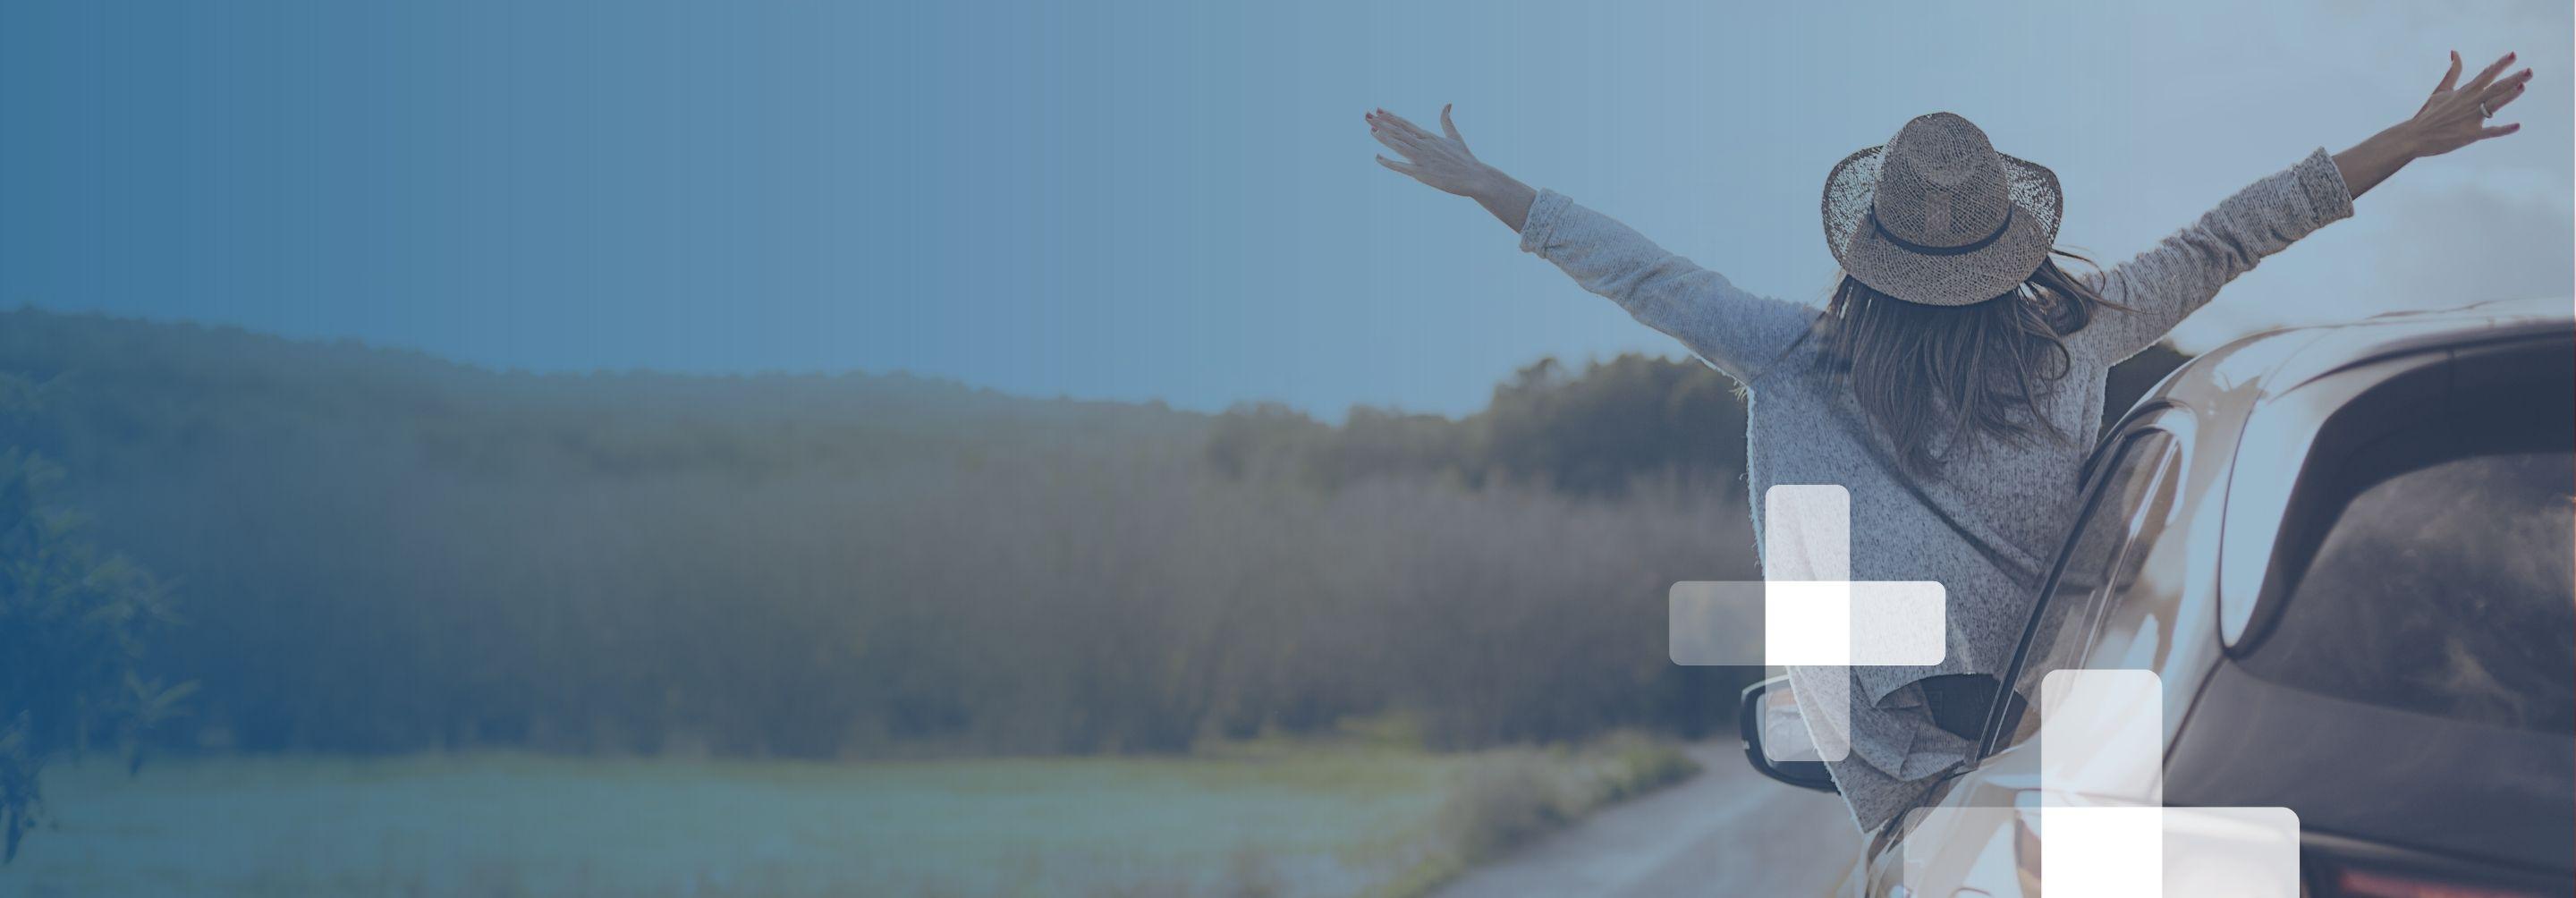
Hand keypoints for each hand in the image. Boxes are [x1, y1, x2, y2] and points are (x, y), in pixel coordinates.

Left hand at [1366, 105, 1536, 230]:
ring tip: (1370, 130)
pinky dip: (1389, 162)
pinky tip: (1377, 158)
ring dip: (1384, 137)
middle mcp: (1424, 145)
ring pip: (1399, 145)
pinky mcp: (1422, 173)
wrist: (1476, 177)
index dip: (1391, 117)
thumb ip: (1447, 121)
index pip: (1406, 124)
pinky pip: (1401, 167)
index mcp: (1430, 137)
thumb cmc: (1466, 159)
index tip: (1378, 110)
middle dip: (1382, 123)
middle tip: (1366, 116)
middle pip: (1399, 131)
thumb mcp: (1455, 137)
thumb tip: (1447, 103)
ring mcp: (1422, 158)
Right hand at [2333, 51, 2532, 198]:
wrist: (2413, 136)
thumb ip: (2452, 72)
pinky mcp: (2470, 135)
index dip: (2500, 65)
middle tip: (2530, 71)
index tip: (2513, 55)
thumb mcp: (2440, 91)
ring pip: (2494, 105)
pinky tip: (2517, 125)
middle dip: (2514, 78)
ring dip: (2509, 96)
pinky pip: (2490, 132)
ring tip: (2523, 87)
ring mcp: (2470, 119)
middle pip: (2495, 87)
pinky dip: (2504, 130)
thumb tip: (2456, 52)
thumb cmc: (2427, 114)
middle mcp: (2469, 103)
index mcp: (2464, 92)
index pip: (2486, 75)